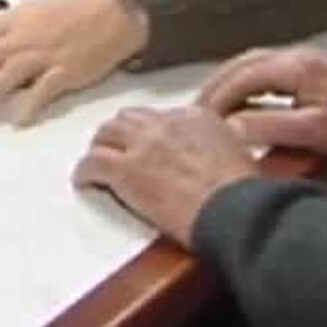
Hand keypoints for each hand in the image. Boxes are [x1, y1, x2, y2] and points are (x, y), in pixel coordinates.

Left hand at [0, 0, 148, 126]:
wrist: (112, 14)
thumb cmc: (66, 13)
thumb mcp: (24, 10)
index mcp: (12, 21)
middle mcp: (24, 38)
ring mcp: (45, 55)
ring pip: (6, 76)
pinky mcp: (67, 72)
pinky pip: (46, 90)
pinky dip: (31, 105)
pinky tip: (18, 121)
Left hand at [72, 106, 257, 246]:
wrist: (233, 210)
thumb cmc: (242, 192)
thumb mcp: (241, 153)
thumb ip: (225, 141)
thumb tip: (227, 143)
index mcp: (196, 117)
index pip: (162, 117)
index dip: (150, 132)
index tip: (148, 144)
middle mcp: (166, 123)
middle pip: (130, 119)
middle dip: (120, 133)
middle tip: (115, 147)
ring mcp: (143, 144)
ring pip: (106, 134)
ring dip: (100, 146)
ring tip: (96, 160)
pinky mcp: (126, 170)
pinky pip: (93, 163)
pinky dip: (85, 172)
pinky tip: (83, 181)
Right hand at [197, 46, 326, 157]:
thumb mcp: (313, 132)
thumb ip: (270, 127)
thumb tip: (232, 127)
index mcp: (294, 68)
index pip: (241, 78)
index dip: (216, 99)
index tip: (200, 118)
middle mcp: (294, 56)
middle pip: (240, 64)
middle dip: (215, 87)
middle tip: (196, 110)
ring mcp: (301, 59)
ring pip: (250, 63)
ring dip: (228, 81)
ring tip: (212, 104)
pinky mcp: (307, 67)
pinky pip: (264, 68)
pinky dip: (244, 81)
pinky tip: (241, 97)